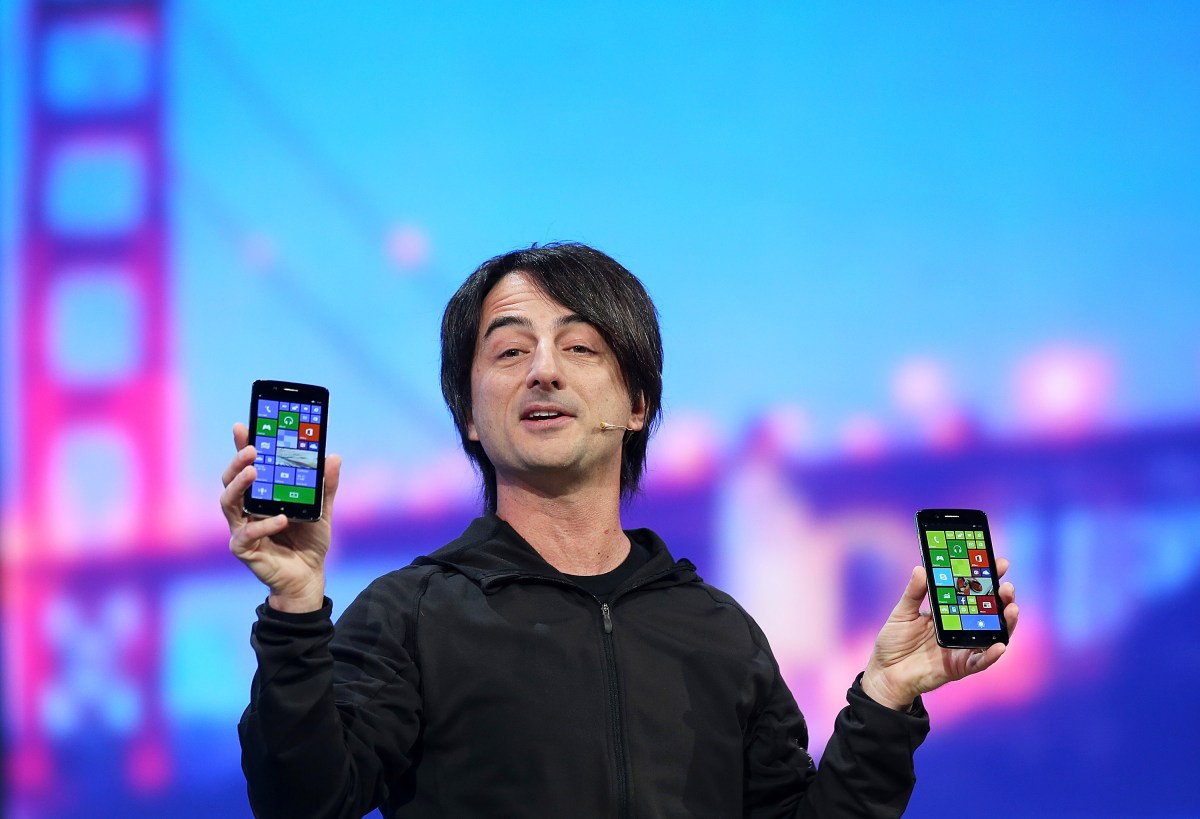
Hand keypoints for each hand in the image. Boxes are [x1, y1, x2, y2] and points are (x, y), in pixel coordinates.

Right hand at [220, 422, 341, 612]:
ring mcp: (241, 528)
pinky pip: (247, 534)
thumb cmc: (309, 542)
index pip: (247, 467)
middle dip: (237, 462)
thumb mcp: (323, 510)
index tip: (243, 425)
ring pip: (228, 503)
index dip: (242, 446)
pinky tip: (281, 518)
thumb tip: (333, 456)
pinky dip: (264, 524)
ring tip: (254, 472)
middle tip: (251, 449)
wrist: (309, 576)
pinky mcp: (244, 549)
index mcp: (260, 496)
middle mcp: (245, 510)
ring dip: (240, 486)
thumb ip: (326, 485)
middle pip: (230, 480)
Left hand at [860, 561, 1018, 710]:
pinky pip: (980, 662)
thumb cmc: (894, 641)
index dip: (987, 579)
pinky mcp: (960, 667)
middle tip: (1007, 586)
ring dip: (1006, 623)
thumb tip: (921, 568)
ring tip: (1011, 608)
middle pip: (989, 613)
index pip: (973, 592)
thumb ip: (914, 593)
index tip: (1000, 563)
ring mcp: (963, 648)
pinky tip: (1001, 644)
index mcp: (949, 612)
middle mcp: (961, 629)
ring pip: (993, 636)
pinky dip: (991, 655)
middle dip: (1002, 599)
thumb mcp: (903, 612)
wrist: (884, 671)